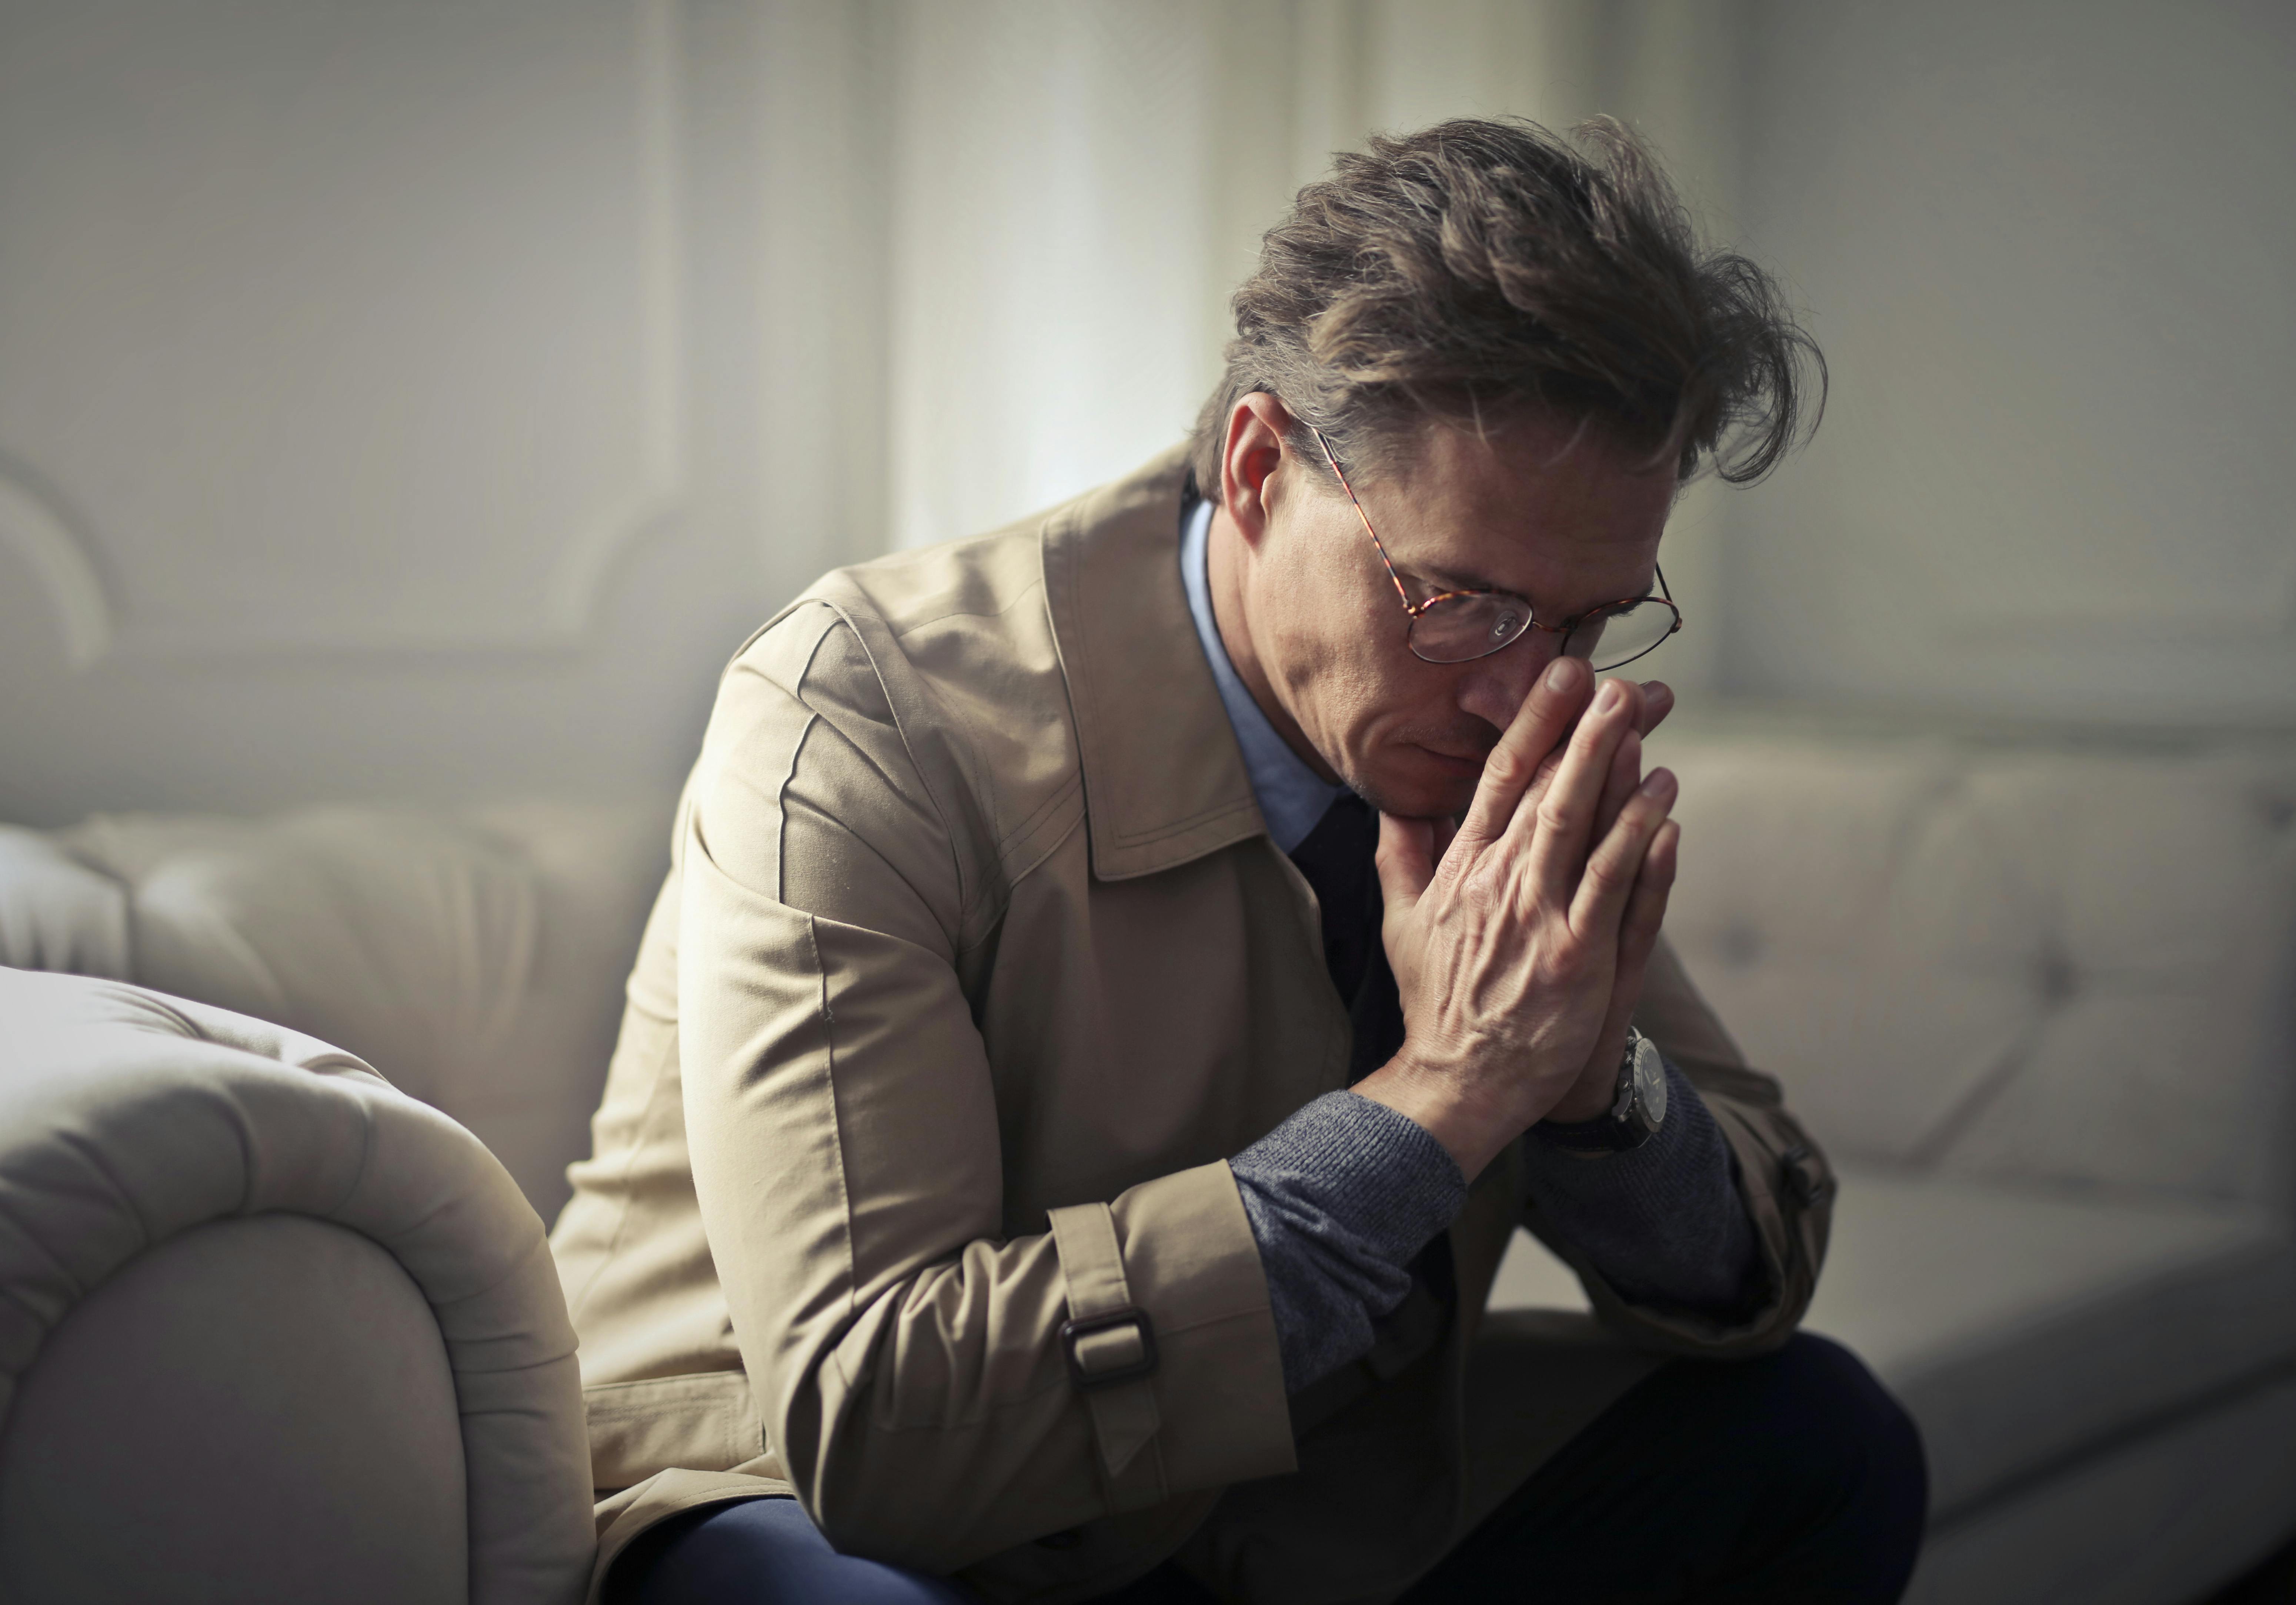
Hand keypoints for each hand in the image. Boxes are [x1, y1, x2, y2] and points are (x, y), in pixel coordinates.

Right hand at [1353, 657, 1680, 1178]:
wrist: (1459, 1079)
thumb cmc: (1438, 1001)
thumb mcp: (1399, 923)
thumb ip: (1400, 857)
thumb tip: (1395, 804)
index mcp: (1461, 870)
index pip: (1499, 780)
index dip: (1532, 725)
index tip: (1559, 677)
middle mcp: (1499, 885)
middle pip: (1545, 791)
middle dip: (1581, 731)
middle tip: (1615, 682)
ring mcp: (1539, 920)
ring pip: (1579, 828)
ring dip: (1613, 772)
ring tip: (1644, 725)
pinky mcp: (1576, 958)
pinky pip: (1614, 888)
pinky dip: (1639, 844)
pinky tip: (1663, 808)